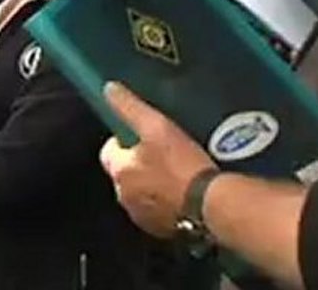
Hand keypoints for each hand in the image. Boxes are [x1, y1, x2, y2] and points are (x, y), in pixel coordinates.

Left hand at [99, 82, 215, 237]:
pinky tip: (184, 191)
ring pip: (141, 192)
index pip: (108, 150)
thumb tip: (109, 89)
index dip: (123, 139)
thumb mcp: (157, 126)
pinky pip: (157, 209)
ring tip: (177, 169)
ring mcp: (141, 215)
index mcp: (119, 170)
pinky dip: (165, 200)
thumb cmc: (181, 164)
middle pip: (125, 172)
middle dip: (139, 162)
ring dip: (152, 182)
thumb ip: (130, 107)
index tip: (142, 133)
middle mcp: (123, 196)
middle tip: (164, 149)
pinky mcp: (160, 229)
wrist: (209, 205)